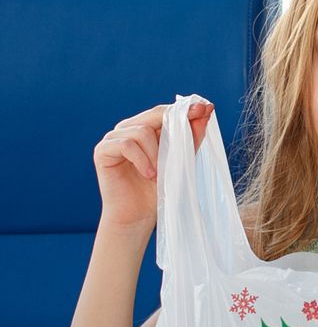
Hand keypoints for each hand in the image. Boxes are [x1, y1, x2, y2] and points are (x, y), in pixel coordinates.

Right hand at [94, 101, 213, 229]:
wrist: (137, 217)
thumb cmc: (158, 190)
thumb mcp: (180, 161)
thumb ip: (190, 138)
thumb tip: (205, 111)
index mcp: (146, 128)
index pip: (165, 111)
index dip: (184, 110)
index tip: (205, 109)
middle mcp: (128, 128)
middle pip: (154, 115)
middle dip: (175, 122)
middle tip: (188, 135)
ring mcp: (114, 138)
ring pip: (141, 130)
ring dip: (156, 153)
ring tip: (159, 173)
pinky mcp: (103, 150)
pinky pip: (126, 144)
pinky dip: (141, 159)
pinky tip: (148, 175)